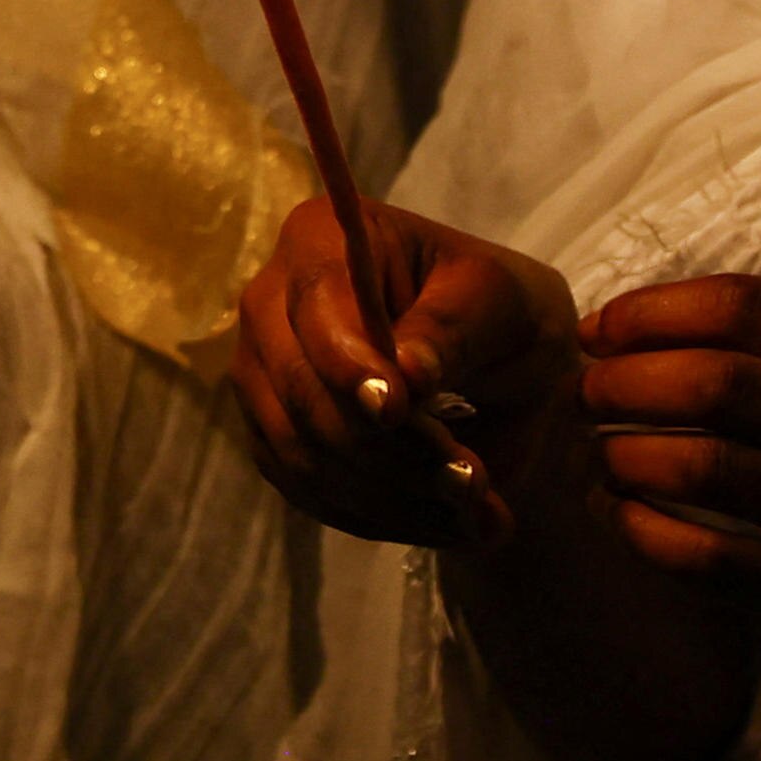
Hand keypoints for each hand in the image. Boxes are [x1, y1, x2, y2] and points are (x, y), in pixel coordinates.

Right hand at [223, 194, 575, 548]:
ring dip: (391, 495)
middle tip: (472, 480)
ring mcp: (262, 376)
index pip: (316, 304)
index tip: (399, 411)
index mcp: (318, 238)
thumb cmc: (497, 308)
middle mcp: (269, 304)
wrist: (496, 355)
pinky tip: (446, 521)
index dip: (350, 364)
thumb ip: (451, 329)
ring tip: (476, 509)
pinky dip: (380, 518)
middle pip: (300, 390)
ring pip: (301, 454)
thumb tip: (406, 376)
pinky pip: (309, 493)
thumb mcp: (498, 302)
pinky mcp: (274, 438)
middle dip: (386, 449)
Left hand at [581, 276, 760, 710]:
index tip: (597, 332)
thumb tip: (626, 327)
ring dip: (626, 457)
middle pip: (718, 384)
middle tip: (585, 395)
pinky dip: (645, 534)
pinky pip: (712, 563)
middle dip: (626, 383)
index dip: (651, 312)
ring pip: (708, 470)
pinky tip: (620, 517)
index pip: (746, 307)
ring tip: (599, 456)